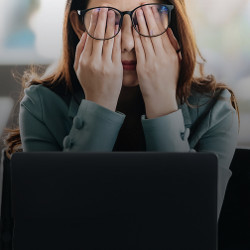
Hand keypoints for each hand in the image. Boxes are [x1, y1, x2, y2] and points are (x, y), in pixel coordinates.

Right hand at [74, 8, 122, 111]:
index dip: (94, 23)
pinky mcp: (116, 69)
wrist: (100, 100)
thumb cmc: (89, 83)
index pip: (90, 37)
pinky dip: (119, 38)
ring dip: (112, 26)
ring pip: (110, 41)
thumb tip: (85, 33)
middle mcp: (94, 62)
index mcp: (84, 60)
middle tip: (107, 8)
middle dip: (103, 20)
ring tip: (114, 14)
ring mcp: (106, 65)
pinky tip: (120, 29)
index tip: (97, 12)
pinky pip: (117, 50)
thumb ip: (80, 50)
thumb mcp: (78, 68)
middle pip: (99, 36)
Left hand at [133, 4, 181, 118]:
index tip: (152, 9)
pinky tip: (132, 29)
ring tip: (137, 12)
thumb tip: (168, 31)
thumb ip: (173, 47)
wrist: (162, 99)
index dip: (157, 19)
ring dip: (140, 24)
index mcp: (171, 55)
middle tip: (142, 5)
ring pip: (146, 38)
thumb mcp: (176, 64)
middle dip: (148, 17)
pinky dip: (135, 38)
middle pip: (154, 32)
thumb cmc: (168, 82)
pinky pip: (139, 49)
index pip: (163, 33)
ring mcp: (153, 62)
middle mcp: (163, 56)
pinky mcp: (143, 68)